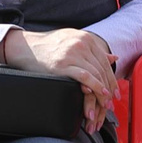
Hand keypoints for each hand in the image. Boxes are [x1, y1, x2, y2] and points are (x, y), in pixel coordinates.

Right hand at [2, 26, 118, 132]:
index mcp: (86, 38)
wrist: (26, 47)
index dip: (112, 78)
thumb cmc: (49, 47)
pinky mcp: (63, 64)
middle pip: (102, 69)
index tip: (115, 92)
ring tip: (106, 104)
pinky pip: (85, 77)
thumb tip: (114, 57)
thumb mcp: (73, 43)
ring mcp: (72, 53)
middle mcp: (82, 43)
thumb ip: (93, 50)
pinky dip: (95, 87)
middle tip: (112, 101)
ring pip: (96, 74)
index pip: (105, 61)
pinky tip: (99, 94)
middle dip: (109, 87)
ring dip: (103, 92)